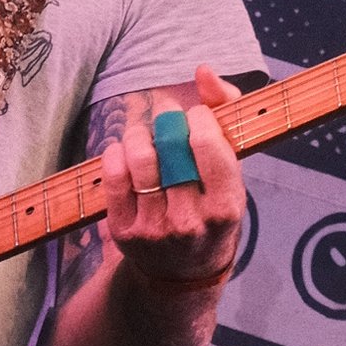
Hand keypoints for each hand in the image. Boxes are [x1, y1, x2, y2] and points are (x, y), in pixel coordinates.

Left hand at [96, 68, 247, 292]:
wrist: (182, 275)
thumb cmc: (211, 210)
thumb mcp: (232, 173)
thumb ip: (225, 115)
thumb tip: (203, 71)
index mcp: (227, 206)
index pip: (207, 146)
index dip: (197, 119)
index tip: (194, 117)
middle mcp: (191, 221)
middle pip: (171, 148)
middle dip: (165, 118)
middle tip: (165, 112)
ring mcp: (155, 229)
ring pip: (139, 159)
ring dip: (138, 133)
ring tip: (144, 131)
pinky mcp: (124, 232)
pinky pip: (113, 177)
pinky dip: (115, 153)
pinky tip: (123, 150)